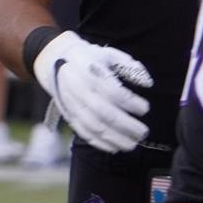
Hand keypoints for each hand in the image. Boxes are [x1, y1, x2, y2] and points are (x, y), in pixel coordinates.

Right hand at [32, 30, 151, 153]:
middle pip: (105, 113)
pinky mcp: (68, 115)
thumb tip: (148, 83)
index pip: (114, 92)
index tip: (145, 108)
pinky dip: (99, 143)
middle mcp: (80, 91)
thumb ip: (130, 66)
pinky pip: (83, 133)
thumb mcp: (109, 54)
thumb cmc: (88, 58)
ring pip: (94, 127)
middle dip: (127, 126)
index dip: (131, 103)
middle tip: (143, 132)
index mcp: (90, 73)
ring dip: (115, 139)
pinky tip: (114, 148)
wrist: (54, 61)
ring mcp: (72, 105)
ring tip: (132, 145)